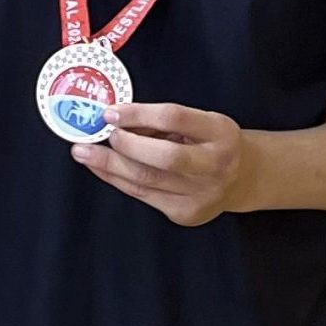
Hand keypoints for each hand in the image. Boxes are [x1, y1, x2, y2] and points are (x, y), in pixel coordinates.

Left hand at [72, 101, 252, 226]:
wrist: (243, 179)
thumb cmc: (211, 142)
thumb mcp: (198, 122)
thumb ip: (161, 121)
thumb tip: (115, 119)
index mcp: (220, 132)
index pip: (175, 118)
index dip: (138, 114)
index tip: (110, 112)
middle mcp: (216, 164)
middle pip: (164, 157)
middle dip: (125, 145)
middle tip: (98, 135)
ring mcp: (202, 193)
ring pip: (147, 180)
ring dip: (109, 165)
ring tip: (83, 152)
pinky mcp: (185, 213)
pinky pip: (143, 195)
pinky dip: (117, 180)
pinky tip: (100, 169)